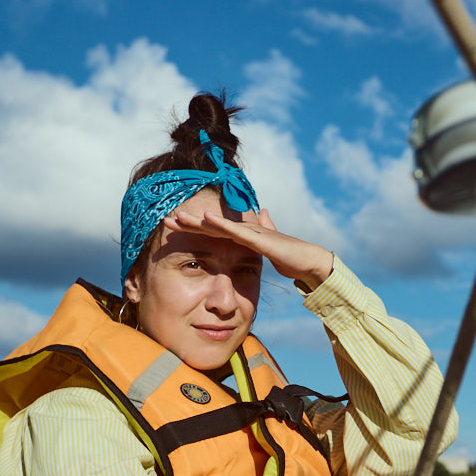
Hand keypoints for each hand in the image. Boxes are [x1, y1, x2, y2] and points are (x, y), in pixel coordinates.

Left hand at [162, 208, 333, 291]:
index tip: (174, 228)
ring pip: (219, 225)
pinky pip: (235, 231)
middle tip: (165, 220)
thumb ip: (264, 232)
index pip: (213, 232)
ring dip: (197, 221)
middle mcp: (245, 231)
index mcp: (244, 237)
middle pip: (210, 226)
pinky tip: (204, 219)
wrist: (310, 261)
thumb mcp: (270, 248)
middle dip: (188, 223)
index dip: (193, 228)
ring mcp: (251, 233)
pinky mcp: (259, 238)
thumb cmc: (292, 257)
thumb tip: (263, 214)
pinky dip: (220, 224)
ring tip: (177, 217)